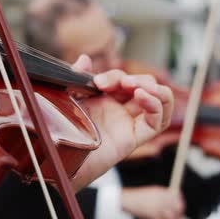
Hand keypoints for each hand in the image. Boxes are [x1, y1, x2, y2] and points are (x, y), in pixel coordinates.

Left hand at [70, 55, 173, 189]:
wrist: (60, 159)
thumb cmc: (63, 131)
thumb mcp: (68, 97)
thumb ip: (77, 77)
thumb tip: (85, 59)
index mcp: (106, 100)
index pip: (122, 81)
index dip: (115, 76)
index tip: (98, 81)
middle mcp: (121, 111)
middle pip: (145, 87)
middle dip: (137, 80)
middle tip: (122, 83)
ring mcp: (129, 124)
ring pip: (159, 103)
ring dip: (155, 89)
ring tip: (138, 87)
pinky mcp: (134, 138)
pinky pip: (156, 122)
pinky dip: (156, 105)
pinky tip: (143, 95)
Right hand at [121, 186, 184, 218]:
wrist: (123, 199)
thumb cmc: (134, 199)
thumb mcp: (150, 194)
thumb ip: (161, 199)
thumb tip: (171, 209)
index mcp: (161, 191)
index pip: (178, 197)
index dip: (180, 206)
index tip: (179, 214)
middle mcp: (162, 197)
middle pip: (177, 209)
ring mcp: (158, 204)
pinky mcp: (153, 213)